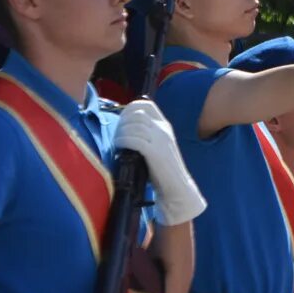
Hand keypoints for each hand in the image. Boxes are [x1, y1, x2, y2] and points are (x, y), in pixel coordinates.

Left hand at [115, 99, 205, 224]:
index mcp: (165, 126)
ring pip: (134, 126)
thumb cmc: (163, 170)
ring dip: (120, 132)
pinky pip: (134, 140)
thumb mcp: (158, 146)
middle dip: (122, 121)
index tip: (122, 120)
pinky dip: (123, 141)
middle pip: (137, 113)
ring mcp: (160, 140)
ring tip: (116, 142)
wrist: (177, 188)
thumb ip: (147, 135)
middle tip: (116, 133)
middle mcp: (163, 129)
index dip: (130, 108)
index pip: (146, 104)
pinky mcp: (155, 152)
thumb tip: (125, 127)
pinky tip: (119, 148)